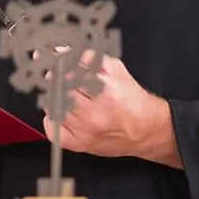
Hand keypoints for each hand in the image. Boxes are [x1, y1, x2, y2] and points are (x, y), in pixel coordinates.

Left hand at [41, 50, 174, 163]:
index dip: (62, 65)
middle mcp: (94, 113)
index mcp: (105, 92)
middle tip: (60, 75)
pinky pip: (53, 131)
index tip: (59, 61)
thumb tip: (72, 53)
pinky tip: (60, 112)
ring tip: (65, 92)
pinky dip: (51, 119)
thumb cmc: (133, 101)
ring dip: (55, 96)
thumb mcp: (118, 71)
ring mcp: (85, 131)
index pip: (70, 74)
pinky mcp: (79, 145)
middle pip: (60, 90)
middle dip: (58, 79)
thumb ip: (94, 59)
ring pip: (54, 107)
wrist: (147, 131)